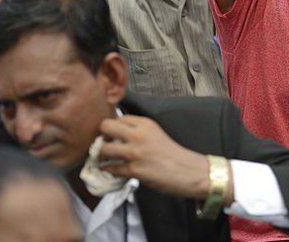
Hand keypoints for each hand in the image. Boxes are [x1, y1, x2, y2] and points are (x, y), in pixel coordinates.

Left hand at [98, 116, 230, 201]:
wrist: (188, 170)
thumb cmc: (172, 153)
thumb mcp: (155, 133)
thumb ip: (137, 131)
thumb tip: (115, 134)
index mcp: (145, 123)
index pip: (118, 118)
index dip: (112, 127)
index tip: (111, 136)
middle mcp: (138, 134)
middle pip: (105, 126)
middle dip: (101, 136)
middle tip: (104, 145)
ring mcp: (135, 152)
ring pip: (103, 149)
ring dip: (100, 155)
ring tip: (103, 159)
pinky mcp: (134, 170)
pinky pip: (111, 168)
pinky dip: (107, 170)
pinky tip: (110, 170)